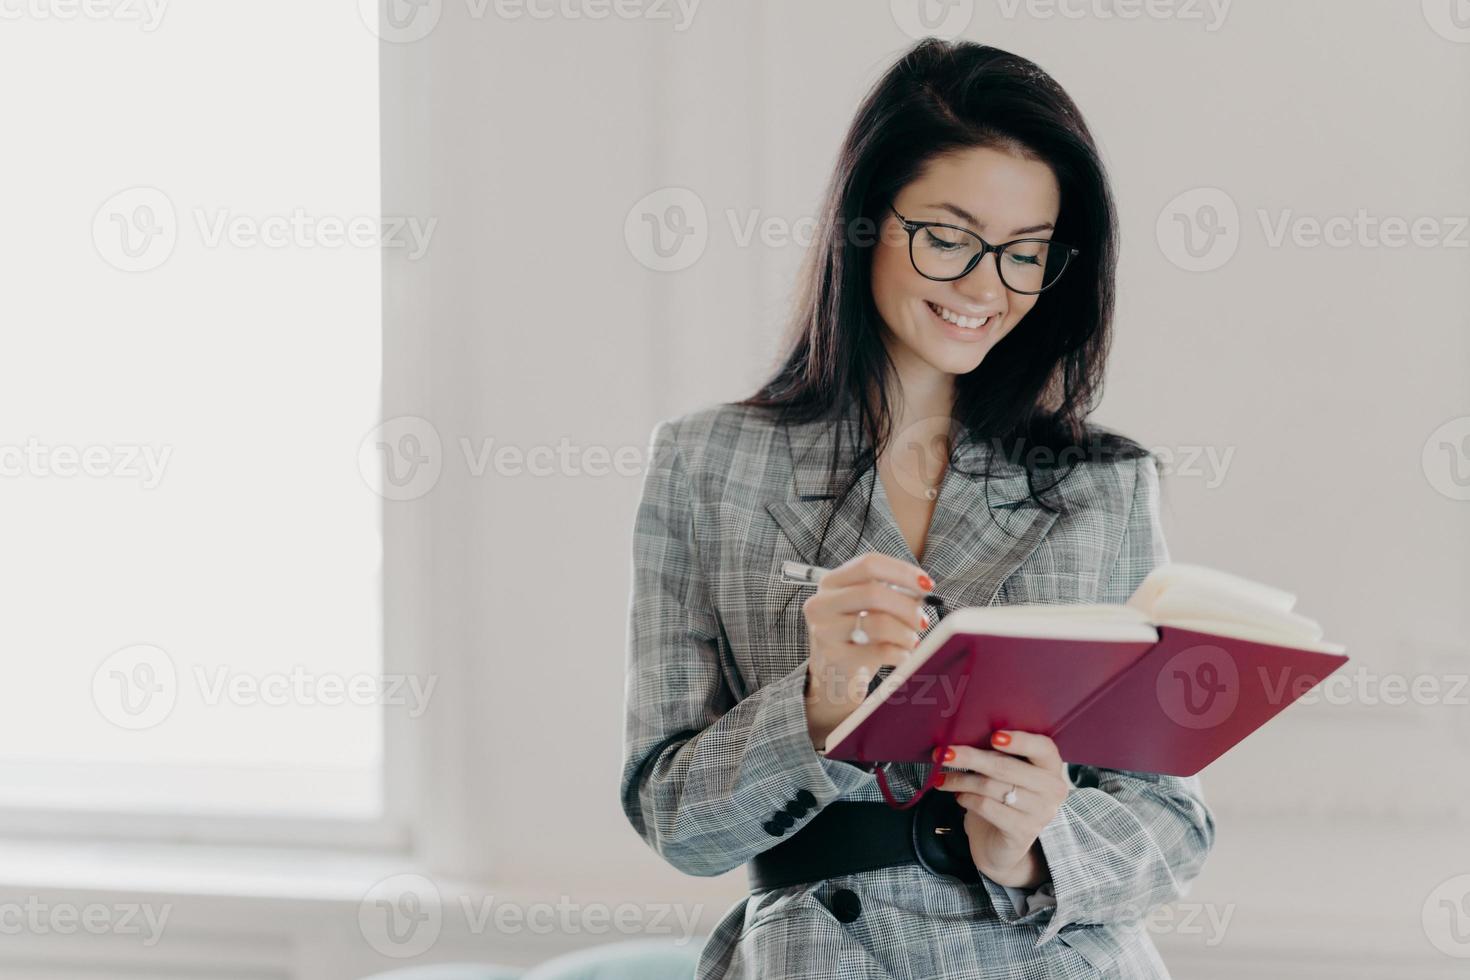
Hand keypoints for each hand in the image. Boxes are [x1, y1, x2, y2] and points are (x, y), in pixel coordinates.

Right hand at [801, 552, 932, 747]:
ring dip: (906, 633)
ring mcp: (825, 632)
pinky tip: (903, 656)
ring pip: (878, 623)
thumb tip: (922, 588)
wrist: (831, 676)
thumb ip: (890, 593)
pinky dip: (900, 653)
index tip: (926, 585)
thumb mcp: (865, 608)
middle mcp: (821, 603)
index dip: (902, 572)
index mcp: (831, 582)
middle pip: (873, 592)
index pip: (869, 564)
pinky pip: (880, 651)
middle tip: (922, 621)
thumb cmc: (855, 637)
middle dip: (907, 607)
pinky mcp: (835, 658)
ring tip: (912, 641)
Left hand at [933, 730, 1069, 887]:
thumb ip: (998, 755)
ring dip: (960, 780)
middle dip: (970, 758)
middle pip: (1006, 767)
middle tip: (943, 754)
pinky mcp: (1022, 832)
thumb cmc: (1001, 799)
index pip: (1044, 747)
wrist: (1000, 844)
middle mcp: (1052, 789)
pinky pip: (986, 806)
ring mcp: (1040, 813)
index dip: (1021, 740)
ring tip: (942, 778)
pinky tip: (959, 797)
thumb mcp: (1004, 774)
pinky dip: (967, 799)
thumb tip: (965, 735)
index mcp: (1051, 767)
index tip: (994, 736)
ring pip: (991, 787)